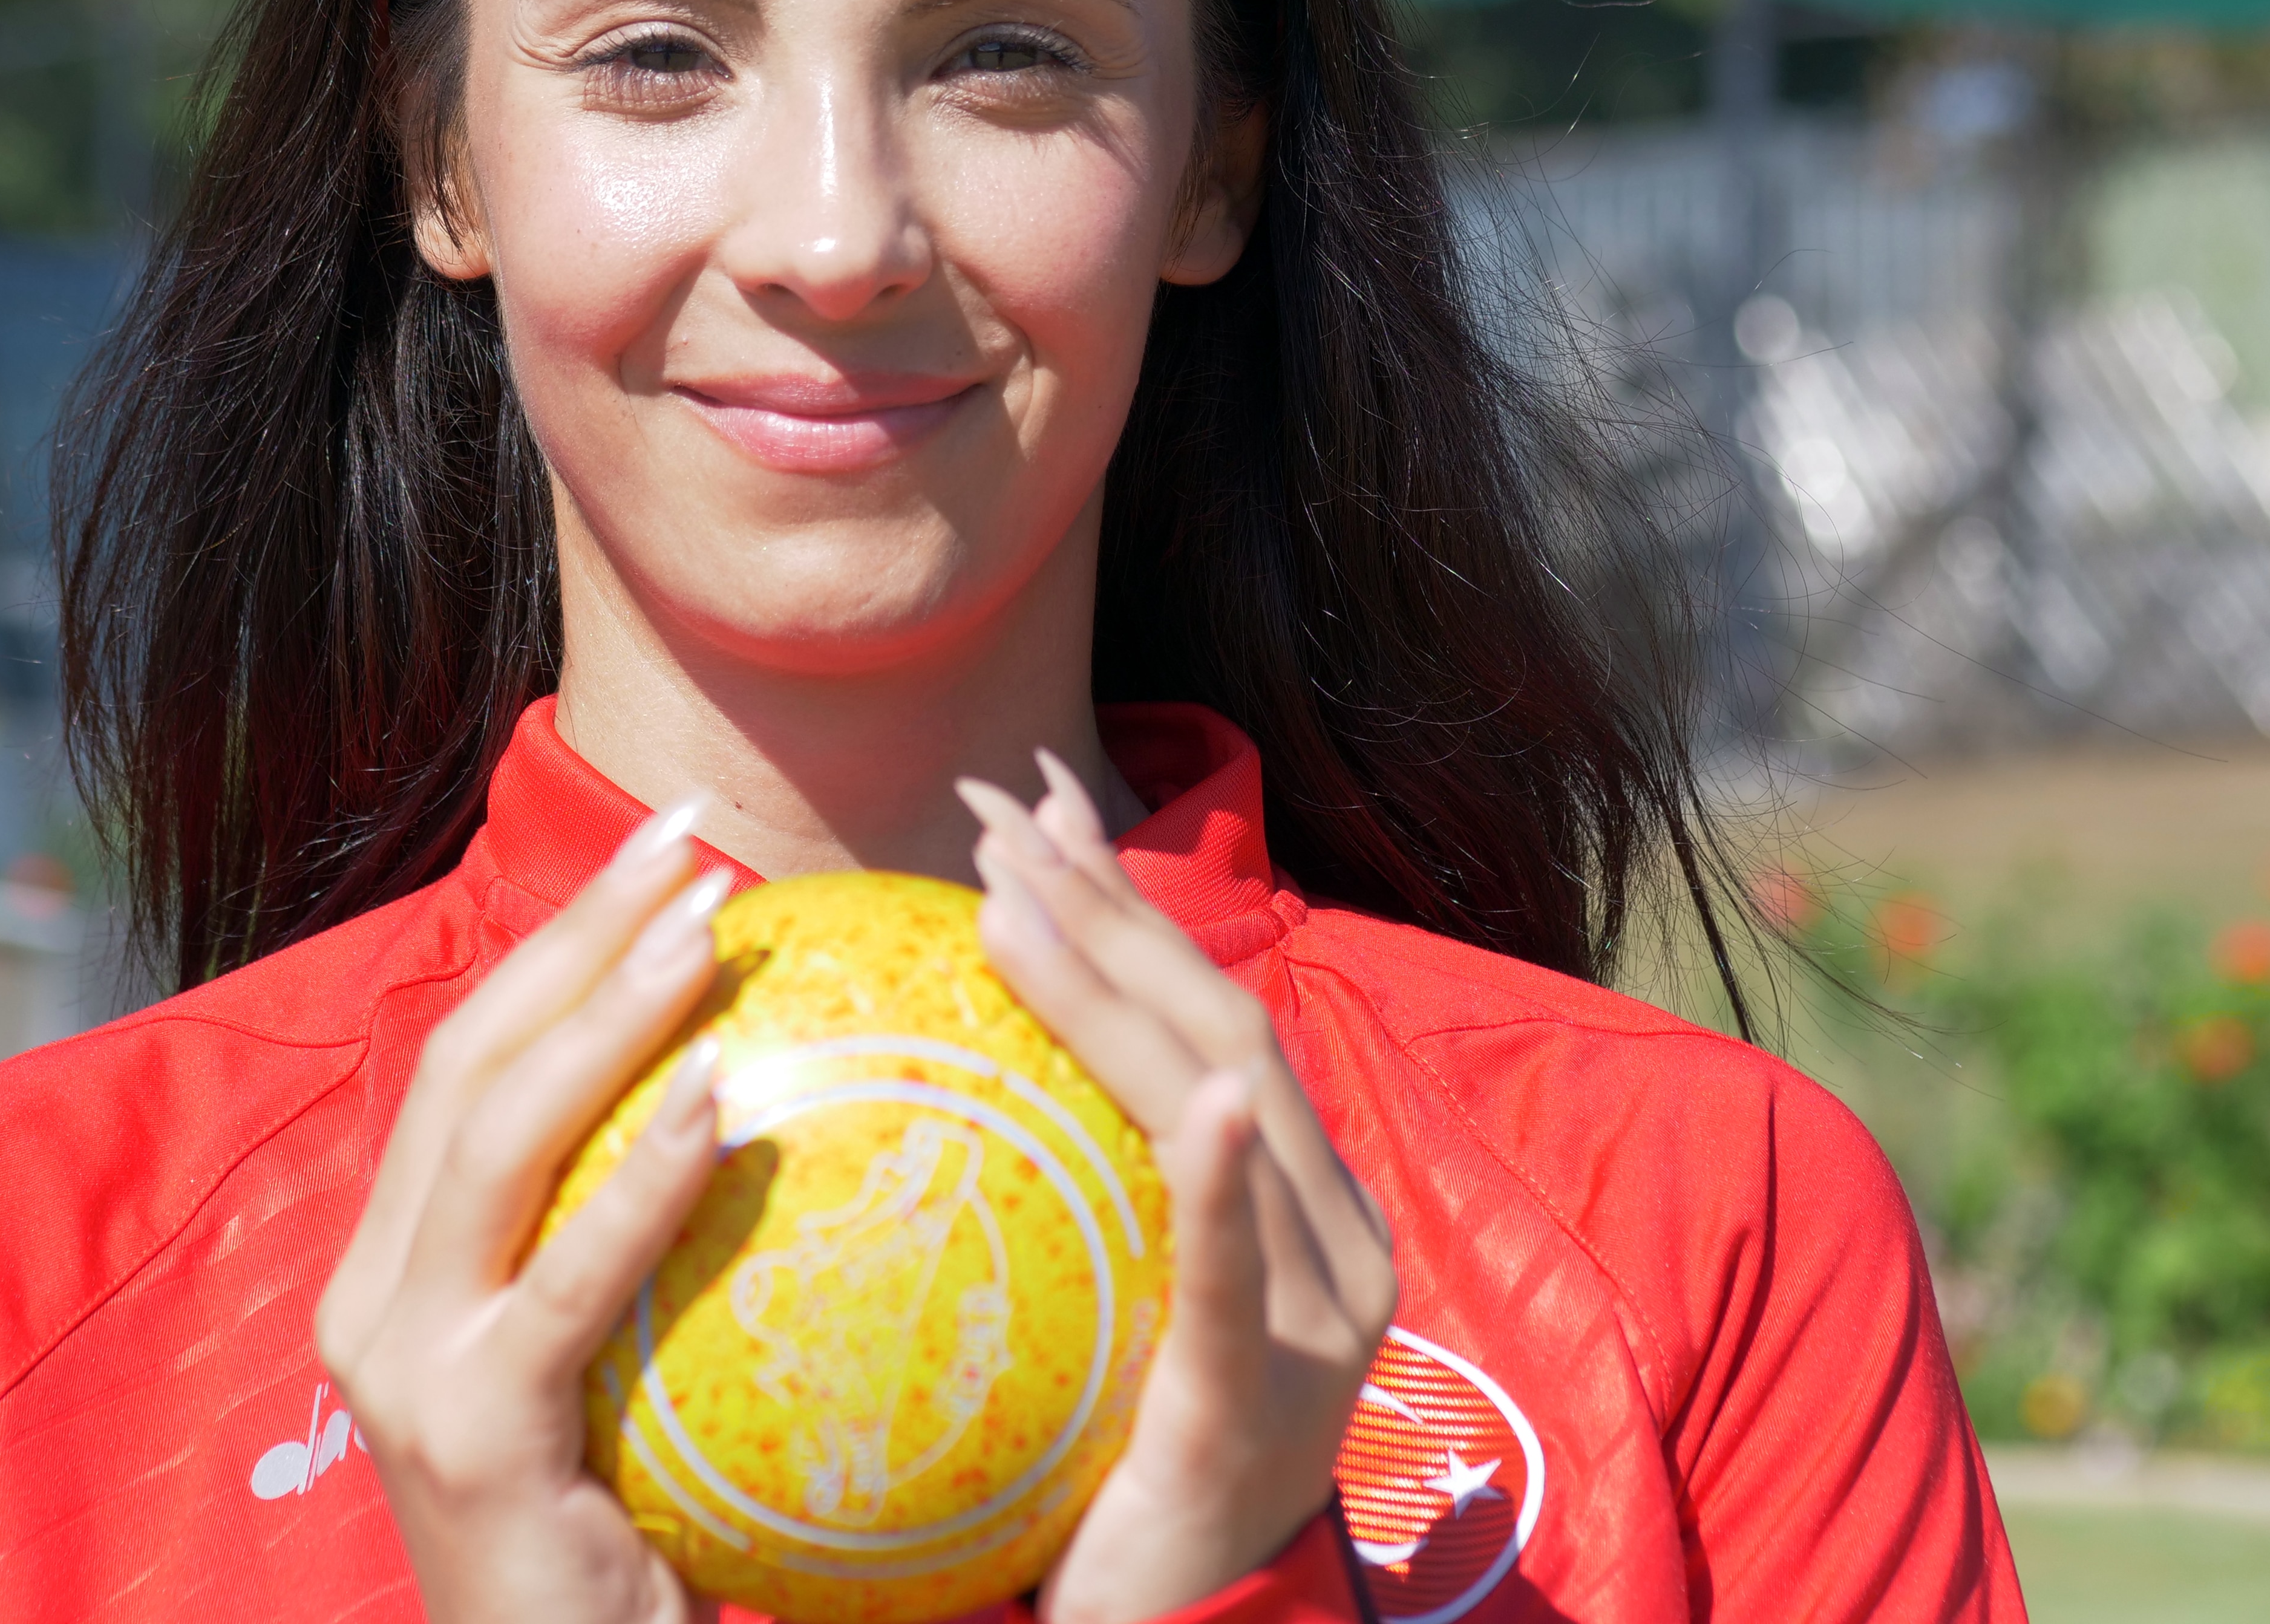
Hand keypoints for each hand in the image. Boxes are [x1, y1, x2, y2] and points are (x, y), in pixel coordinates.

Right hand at [317, 800, 730, 1623]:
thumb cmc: (624, 1537)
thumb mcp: (619, 1363)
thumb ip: (646, 1241)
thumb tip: (777, 1090)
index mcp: (399, 1267)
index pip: (474, 1058)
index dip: (564, 939)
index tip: (674, 850)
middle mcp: (374, 1301)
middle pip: (471, 1062)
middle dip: (577, 933)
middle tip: (694, 839)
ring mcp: (405, 1370)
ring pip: (496, 1138)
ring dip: (607, 1012)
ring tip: (710, 926)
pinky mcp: (469, 1441)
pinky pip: (568, 1283)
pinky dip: (645, 1181)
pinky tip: (729, 1098)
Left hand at [956, 756, 1395, 1623]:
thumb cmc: (1105, 1471)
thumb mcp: (1095, 1299)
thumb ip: (1066, 1183)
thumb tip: (941, 1060)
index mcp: (1294, 1202)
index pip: (1199, 1011)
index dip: (1121, 897)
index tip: (1031, 798)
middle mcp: (1329, 1235)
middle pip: (1216, 1027)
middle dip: (1109, 906)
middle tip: (997, 813)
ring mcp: (1314, 1317)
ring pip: (1230, 1107)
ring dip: (1120, 994)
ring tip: (1021, 901)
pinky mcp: (1267, 1401)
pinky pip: (1241, 1281)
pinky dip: (1227, 1187)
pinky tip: (1213, 1113)